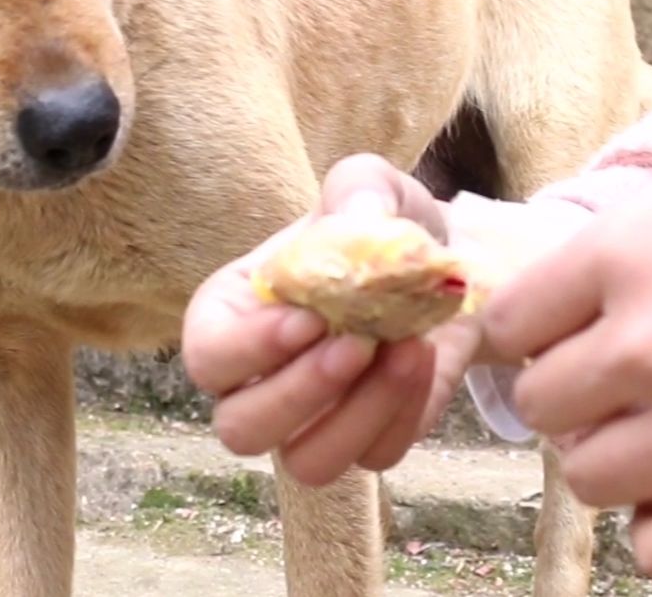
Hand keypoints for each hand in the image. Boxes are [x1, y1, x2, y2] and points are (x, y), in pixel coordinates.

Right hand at [182, 154, 481, 485]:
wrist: (445, 262)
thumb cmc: (380, 223)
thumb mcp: (368, 186)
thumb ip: (356, 192)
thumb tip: (357, 224)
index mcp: (233, 314)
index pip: (206, 356)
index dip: (248, 349)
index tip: (309, 318)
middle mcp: (258, 380)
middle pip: (240, 429)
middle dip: (301, 394)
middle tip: (358, 344)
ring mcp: (311, 422)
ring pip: (307, 463)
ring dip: (358, 415)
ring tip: (405, 351)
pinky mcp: (367, 441)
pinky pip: (376, 457)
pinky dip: (405, 413)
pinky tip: (425, 357)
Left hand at [483, 131, 651, 581]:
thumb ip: (621, 266)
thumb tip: (562, 320)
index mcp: (624, 255)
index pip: (507, 324)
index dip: (532, 338)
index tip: (563, 343)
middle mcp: (646, 343)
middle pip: (541, 405)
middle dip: (575, 399)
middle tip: (627, 389)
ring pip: (586, 478)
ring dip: (617, 461)